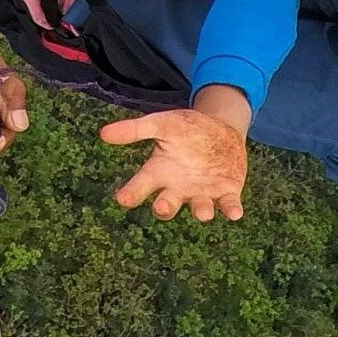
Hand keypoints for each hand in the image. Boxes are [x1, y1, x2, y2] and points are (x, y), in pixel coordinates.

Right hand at [100, 98, 249, 221]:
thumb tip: (103, 133)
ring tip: (202, 212)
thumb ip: (135, 130)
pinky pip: (228, 205)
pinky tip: (234, 213)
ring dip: (201, 211)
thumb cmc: (186, 129)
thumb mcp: (161, 123)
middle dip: (165, 207)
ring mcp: (202, 193)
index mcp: (160, 172)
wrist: (220, 129)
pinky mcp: (226, 193)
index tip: (122, 200)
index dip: (132, 193)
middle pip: (168, 203)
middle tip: (161, 207)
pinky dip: (231, 210)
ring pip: (200, 208)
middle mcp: (179, 188)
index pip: (141, 185)